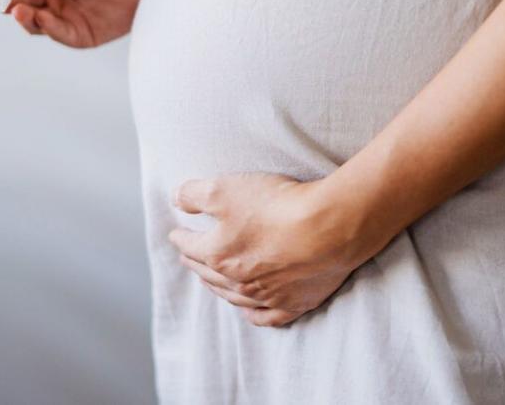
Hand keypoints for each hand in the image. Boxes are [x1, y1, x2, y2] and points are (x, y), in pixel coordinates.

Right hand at [0, 0, 161, 47]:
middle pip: (23, 5)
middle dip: (10, 4)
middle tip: (3, 1)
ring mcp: (70, 16)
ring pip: (37, 24)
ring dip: (25, 19)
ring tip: (18, 10)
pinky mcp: (86, 33)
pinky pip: (61, 35)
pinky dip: (48, 29)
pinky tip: (42, 18)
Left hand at [168, 172, 380, 327]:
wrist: (329, 228)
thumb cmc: (277, 206)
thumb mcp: (224, 189)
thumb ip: (194, 194)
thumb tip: (175, 199)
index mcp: (218, 255)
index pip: (191, 246)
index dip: (180, 237)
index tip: (176, 233)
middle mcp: (238, 280)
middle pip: (209, 273)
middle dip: (195, 263)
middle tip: (188, 256)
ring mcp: (266, 296)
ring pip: (234, 296)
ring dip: (217, 288)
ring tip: (210, 280)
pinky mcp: (295, 303)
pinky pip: (266, 317)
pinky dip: (253, 315)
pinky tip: (247, 312)